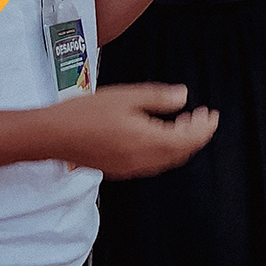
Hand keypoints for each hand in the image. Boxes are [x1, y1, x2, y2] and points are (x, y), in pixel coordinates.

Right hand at [47, 83, 218, 177]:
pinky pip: (152, 163)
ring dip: (182, 143)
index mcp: (146, 141)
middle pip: (181, 153)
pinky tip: (160, 134)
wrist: (52, 136)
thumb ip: (158, 98)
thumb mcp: (126, 96)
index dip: (205, 128)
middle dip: (197, 135)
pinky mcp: (119, 169)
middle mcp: (141, 159)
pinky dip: (165, 150)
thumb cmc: (85, 114)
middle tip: (203, 117)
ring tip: (186, 123)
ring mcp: (130, 167)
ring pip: (167, 160)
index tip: (213, 115)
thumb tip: (183, 97)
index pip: (188, 140)